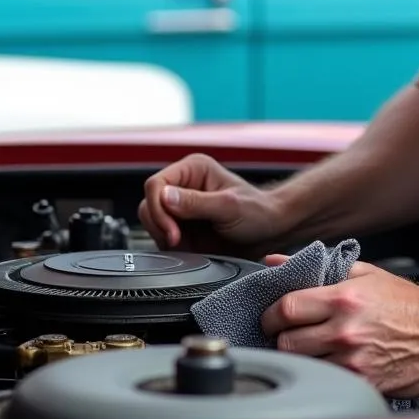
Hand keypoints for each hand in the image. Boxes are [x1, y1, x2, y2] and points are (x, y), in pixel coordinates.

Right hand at [138, 152, 282, 256]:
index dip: (159, 209)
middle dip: (159, 225)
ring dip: (163, 236)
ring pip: (151, 220)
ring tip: (186, 244)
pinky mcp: (182, 227)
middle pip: (149, 203)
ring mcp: (181, 207)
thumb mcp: (229, 207)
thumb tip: (164, 196)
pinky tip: (188, 249)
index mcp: (193, 169)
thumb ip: (196, 202)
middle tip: (179, 241)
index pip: (155, 184)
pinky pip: (160, 235)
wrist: (270, 232)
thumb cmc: (258, 212)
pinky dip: (168, 245)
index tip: (174, 233)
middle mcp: (183, 185)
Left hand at [260, 256, 418, 396]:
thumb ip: (319, 266)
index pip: (286, 308)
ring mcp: (354, 362)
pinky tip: (329, 365)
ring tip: (309, 349)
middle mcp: (346, 331)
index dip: (270, 314)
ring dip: (301, 359)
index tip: (270, 317)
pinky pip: (327, 383)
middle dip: (280, 338)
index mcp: (344, 299)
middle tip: (285, 334)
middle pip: (287, 341)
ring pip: (304, 365)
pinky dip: (322, 375)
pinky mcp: (364, 385)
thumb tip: (276, 262)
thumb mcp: (366, 273)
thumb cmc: (410, 305)